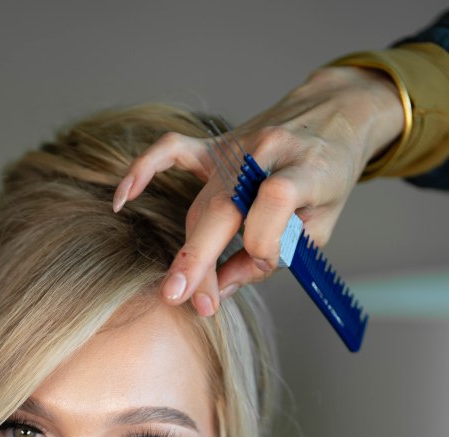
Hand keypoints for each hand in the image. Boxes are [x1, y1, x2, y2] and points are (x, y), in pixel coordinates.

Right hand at [113, 65, 404, 315]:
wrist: (334, 114)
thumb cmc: (329, 178)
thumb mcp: (321, 226)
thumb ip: (274, 257)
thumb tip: (222, 288)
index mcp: (306, 167)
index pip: (274, 202)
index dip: (265, 243)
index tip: (262, 268)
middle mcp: (267, 151)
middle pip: (224, 208)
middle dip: (203, 261)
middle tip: (190, 303)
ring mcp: (237, 146)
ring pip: (202, 204)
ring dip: (190, 252)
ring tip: (182, 291)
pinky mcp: (215, 145)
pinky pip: (170, 151)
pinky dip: (142, 172)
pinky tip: (122, 200)